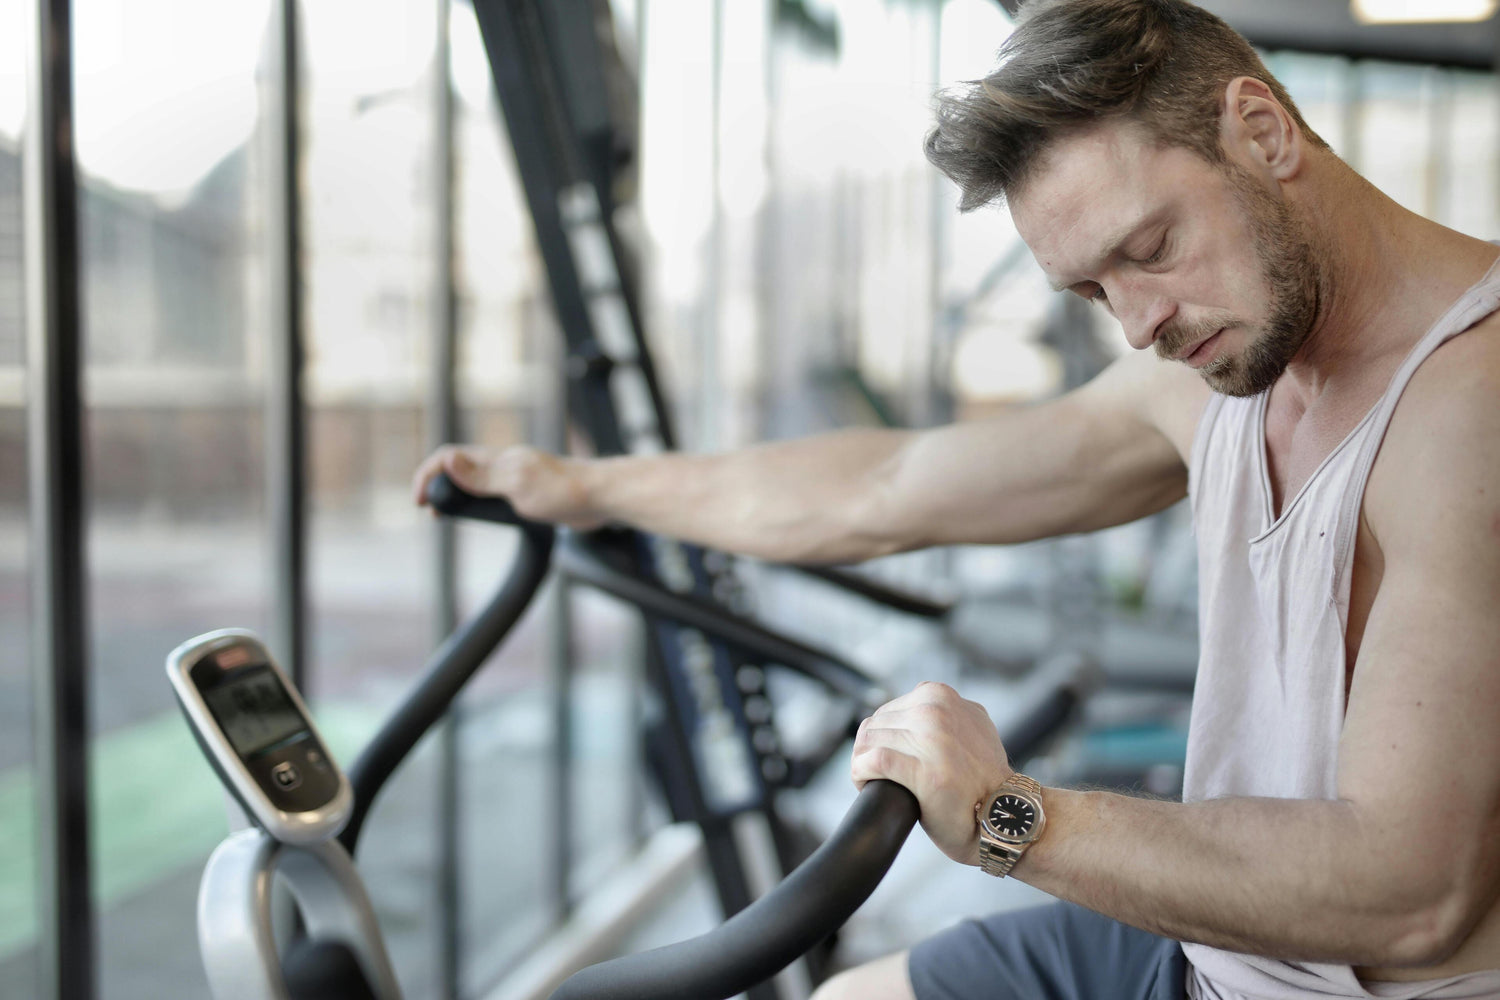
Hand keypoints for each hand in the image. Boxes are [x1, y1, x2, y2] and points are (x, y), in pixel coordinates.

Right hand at [411, 444, 606, 529]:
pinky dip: (478, 505)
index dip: (429, 474)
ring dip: (456, 495)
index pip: (450, 457)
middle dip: (437, 484)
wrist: (600, 499)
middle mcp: (504, 466)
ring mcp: (516, 479)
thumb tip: (447, 460)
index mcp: (497, 459)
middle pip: (459, 468)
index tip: (419, 500)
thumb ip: (482, 476)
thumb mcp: (516, 485)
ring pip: (476, 482)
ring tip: (444, 515)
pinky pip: (494, 496)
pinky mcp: (528, 494)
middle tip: (427, 509)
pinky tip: (482, 518)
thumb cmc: (564, 490)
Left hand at [850, 681, 1012, 866]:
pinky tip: (866, 784)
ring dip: (862, 764)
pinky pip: (872, 762)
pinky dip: (861, 774)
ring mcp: (932, 738)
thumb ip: (943, 713)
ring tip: (874, 781)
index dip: (880, 737)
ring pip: (869, 742)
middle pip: (875, 725)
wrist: (1007, 816)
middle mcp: (937, 710)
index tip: (885, 757)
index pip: (887, 710)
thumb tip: (912, 711)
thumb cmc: (984, 781)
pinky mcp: (924, 769)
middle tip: (878, 775)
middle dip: (869, 751)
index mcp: (941, 695)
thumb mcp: (970, 727)